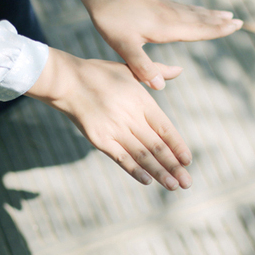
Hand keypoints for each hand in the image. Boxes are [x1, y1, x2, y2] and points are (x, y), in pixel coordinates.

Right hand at [25, 48, 192, 189]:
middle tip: (187, 183)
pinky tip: (148, 181)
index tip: (188, 160)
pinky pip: (121, 158)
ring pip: (142, 155)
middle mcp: (131, 117)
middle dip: (174, 166)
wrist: (66, 81)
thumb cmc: (99, 73)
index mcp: (141, 100)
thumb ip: (156, 72)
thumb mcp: (130, 68)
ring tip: (173, 186)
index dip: (178, 146)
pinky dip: (135, 170)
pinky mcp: (99, 139)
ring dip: (160, 172)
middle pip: (157, 146)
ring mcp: (115, 129)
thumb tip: (180, 70)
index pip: (165, 128)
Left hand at [86, 0, 243, 89]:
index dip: (216, 30)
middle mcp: (170, 15)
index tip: (235, 26)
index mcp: (165, 27)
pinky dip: (195, 10)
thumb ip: (141, 65)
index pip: (198, 30)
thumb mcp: (123, 45)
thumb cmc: (110, 17)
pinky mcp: (157, 2)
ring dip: (210, 15)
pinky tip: (195, 11)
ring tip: (225, 14)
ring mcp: (164, 7)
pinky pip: (183, 7)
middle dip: (219, 22)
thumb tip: (160, 86)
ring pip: (193, 12)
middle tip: (239, 21)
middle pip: (200, 20)